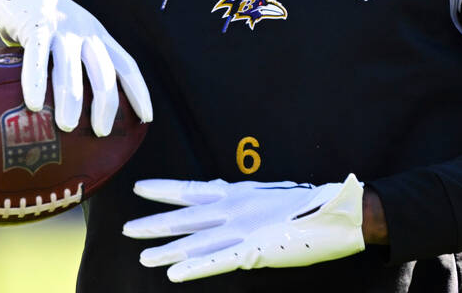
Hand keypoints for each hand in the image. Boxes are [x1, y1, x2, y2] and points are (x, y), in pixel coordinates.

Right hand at [0, 0, 152, 134]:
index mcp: (97, 35)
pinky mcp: (34, 25)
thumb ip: (78, 64)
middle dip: (106, 103)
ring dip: (72, 98)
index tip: (146, 117)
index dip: (138, 91)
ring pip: (71, 67)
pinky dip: (36, 82)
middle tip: (101, 131)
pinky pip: (36, 57)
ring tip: (68, 125)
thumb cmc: (40, 22)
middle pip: (104, 70)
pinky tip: (35, 104)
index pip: (126, 64)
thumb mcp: (70, 36)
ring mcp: (60, 27)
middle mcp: (84, 30)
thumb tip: (79, 115)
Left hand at [122, 174, 365, 281]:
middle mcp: (232, 209)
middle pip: (185, 217)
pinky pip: (217, 262)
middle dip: (154, 224)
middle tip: (126, 229)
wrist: (335, 210)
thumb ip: (240, 199)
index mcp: (236, 192)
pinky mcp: (253, 251)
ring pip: (195, 242)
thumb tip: (222, 199)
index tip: (139, 188)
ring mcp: (241, 230)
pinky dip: (194, 267)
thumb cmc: (304, 203)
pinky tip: (174, 274)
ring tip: (143, 257)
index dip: (164, 189)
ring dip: (167, 251)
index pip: (190, 189)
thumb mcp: (264, 194)